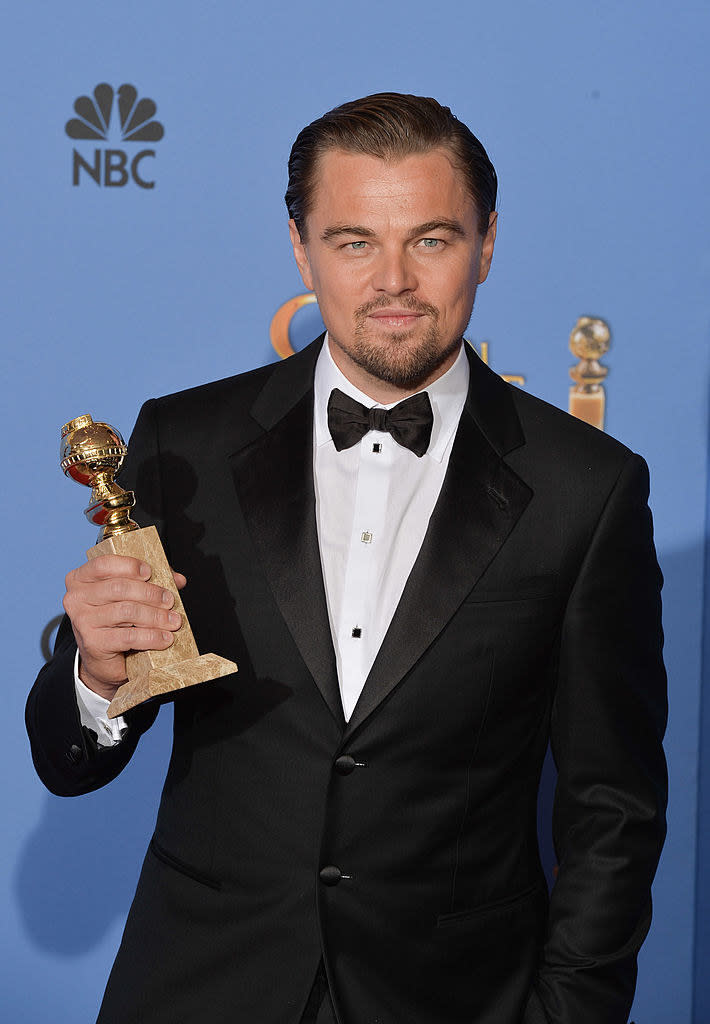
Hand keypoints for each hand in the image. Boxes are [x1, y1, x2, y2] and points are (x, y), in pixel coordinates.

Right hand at [63, 554, 186, 700]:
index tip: (150, 572)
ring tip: (173, 621)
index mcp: (81, 579)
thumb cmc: (115, 622)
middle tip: (170, 601)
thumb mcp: (129, 596)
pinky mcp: (93, 643)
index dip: (129, 565)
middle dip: (151, 593)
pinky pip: (128, 636)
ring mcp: (82, 621)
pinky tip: (164, 638)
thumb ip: (150, 582)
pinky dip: (152, 637)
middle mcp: (76, 598)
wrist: (102, 660)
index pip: (104, 564)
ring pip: (127, 611)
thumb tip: (177, 579)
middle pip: (119, 587)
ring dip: (156, 616)